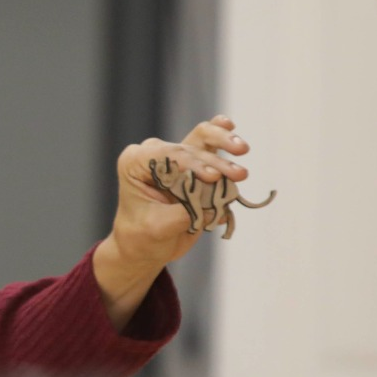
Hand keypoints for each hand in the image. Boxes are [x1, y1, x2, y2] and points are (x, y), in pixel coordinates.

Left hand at [109, 115, 251, 268]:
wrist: (146, 245)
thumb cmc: (143, 237)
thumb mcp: (157, 229)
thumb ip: (183, 215)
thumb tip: (213, 208)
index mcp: (133, 163)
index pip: (165, 156)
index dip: (192, 165)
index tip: (214, 177)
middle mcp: (153, 153)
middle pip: (188, 148)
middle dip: (215, 162)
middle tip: (238, 174)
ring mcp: (175, 155)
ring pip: (203, 138)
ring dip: (225, 143)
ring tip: (243, 153)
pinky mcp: (194, 162)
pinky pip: (209, 142)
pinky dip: (222, 138)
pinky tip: (232, 131)